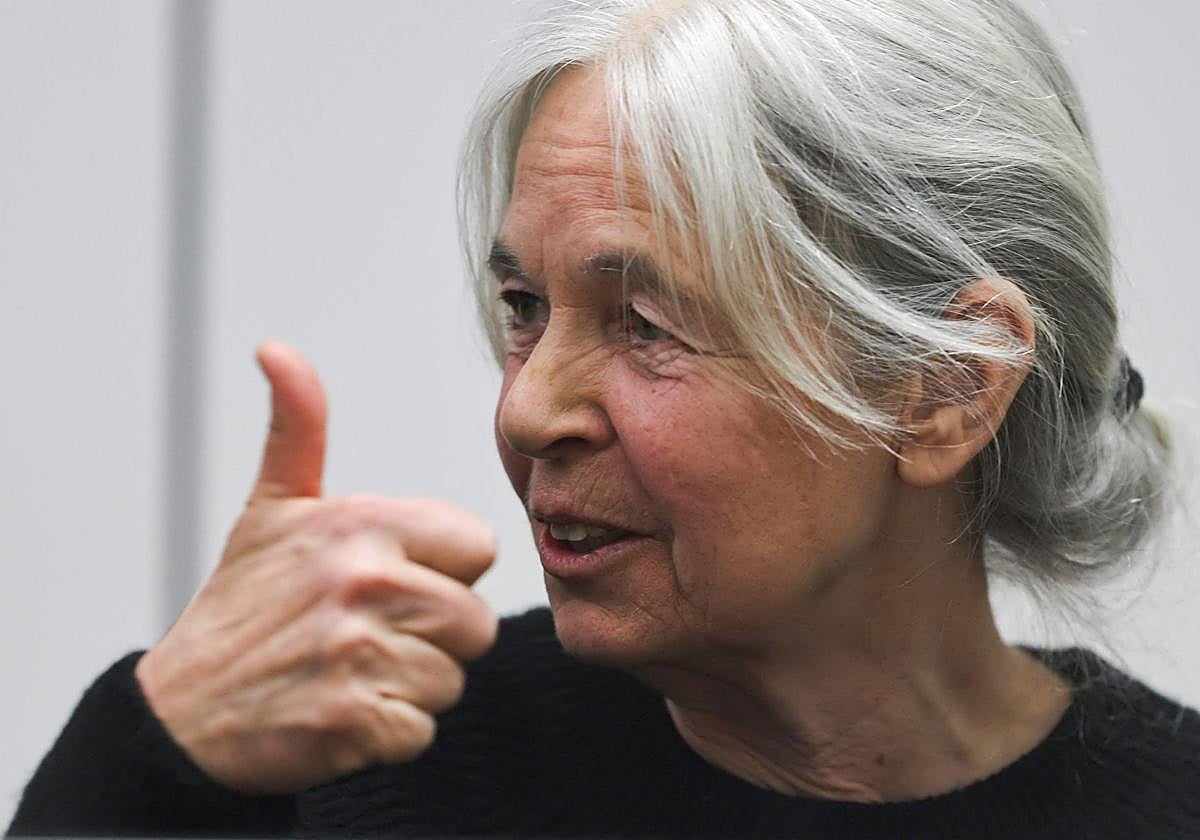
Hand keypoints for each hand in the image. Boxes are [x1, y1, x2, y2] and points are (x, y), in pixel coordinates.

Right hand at [135, 341, 497, 793]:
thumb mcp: (272, 507)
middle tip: (365, 636)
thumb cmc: (243, 605)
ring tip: (348, 671)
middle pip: (475, 621)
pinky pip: (421, 729)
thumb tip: (277, 349)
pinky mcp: (356, 721)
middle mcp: (367, 581)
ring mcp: (361, 653)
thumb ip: (298, 428)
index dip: (443, 571)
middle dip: (431, 636)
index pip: (479, 548)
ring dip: (408, 686)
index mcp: (364, 524)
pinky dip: (387, 732)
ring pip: (452, 679)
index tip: (390, 582)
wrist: (181, 710)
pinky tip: (339, 710)